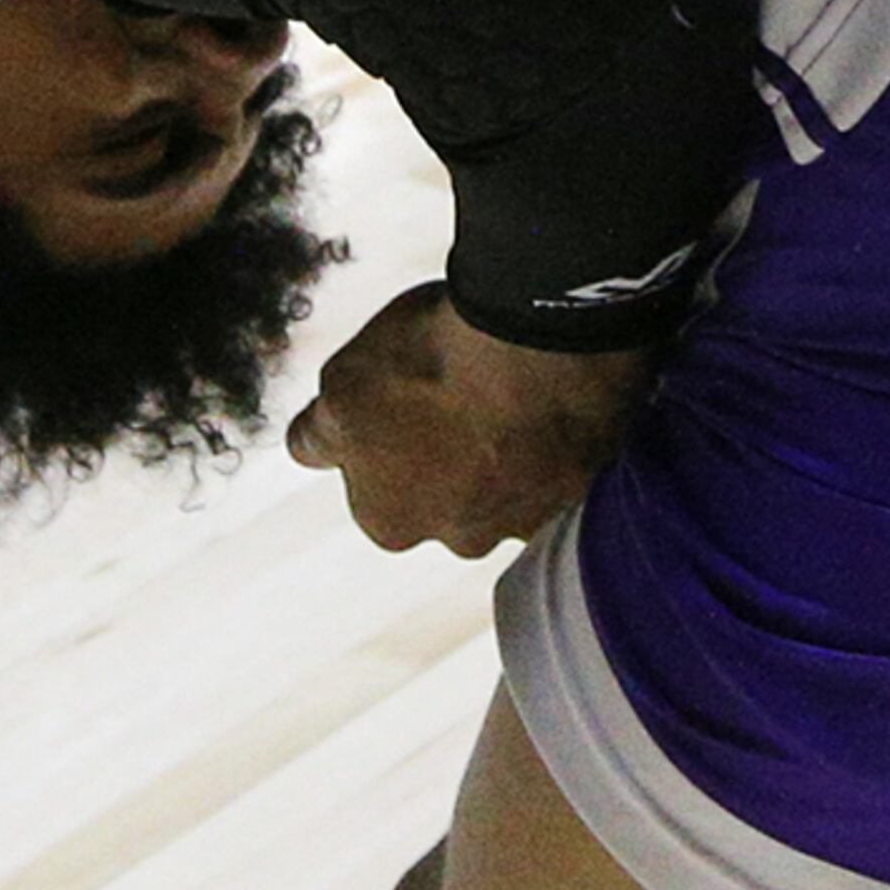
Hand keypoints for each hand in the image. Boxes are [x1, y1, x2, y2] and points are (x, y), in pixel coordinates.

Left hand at [288, 288, 652, 556]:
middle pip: (446, 492)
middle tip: (459, 386)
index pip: (374, 487)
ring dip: (508, 447)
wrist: (536, 351)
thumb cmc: (426, 365)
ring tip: (512, 383)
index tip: (400, 394)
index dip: (383, 437)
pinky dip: (556, 436)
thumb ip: (318, 432)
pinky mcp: (584, 488)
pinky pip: (564, 464)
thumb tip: (304, 448)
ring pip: (508, 483)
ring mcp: (527, 519)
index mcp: (388, 522)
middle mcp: (459, 538)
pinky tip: (552, 391)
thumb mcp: (341, 387)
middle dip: (451, 451)